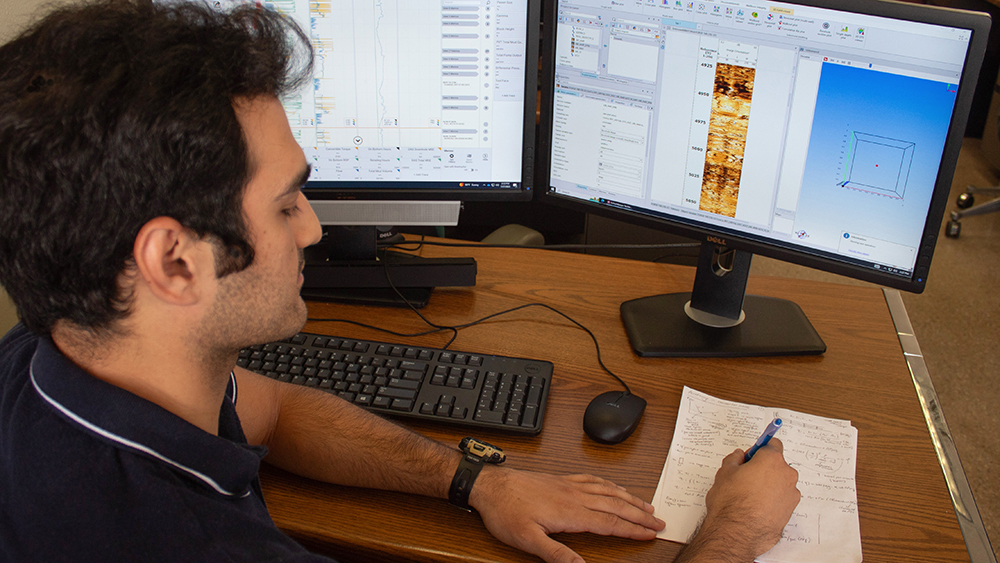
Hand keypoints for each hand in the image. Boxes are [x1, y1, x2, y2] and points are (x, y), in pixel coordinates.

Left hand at [469, 467, 664, 562]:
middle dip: (639, 514)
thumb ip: (556, 554)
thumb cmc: (505, 512)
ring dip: (629, 498)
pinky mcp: (560, 480)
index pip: (610, 522)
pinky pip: (592, 479)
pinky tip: (614, 486)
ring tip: (647, 506)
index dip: (632, 529)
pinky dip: (609, 484)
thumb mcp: (528, 540)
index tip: (651, 533)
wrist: (490, 485)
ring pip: (607, 490)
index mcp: (570, 512)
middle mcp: (573, 495)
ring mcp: (568, 485)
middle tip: (659, 521)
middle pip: (615, 505)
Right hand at [678, 438, 800, 562]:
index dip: (759, 449)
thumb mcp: (724, 472)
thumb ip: (734, 459)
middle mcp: (786, 475)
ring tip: (748, 497)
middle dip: (763, 468)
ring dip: (768, 485)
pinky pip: (781, 499)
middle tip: (745, 477)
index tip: (751, 455)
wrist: (736, 533)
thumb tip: (739, 456)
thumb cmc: (731, 503)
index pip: (772, 444)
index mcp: (771, 460)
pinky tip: (755, 508)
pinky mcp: (790, 511)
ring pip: (779, 483)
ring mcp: (791, 495)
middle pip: (776, 464)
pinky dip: (771, 501)